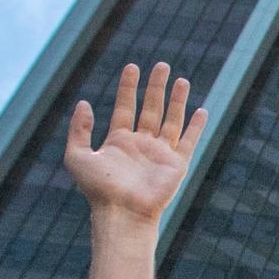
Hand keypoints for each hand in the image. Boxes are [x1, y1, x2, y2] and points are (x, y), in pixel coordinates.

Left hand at [65, 62, 207, 224]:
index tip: (132, 67)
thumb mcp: (77, 156)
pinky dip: (196, 126)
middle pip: (150, 108)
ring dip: (177, 100)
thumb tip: (84, 103)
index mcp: (119, 141)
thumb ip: (79, 129)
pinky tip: (202, 110)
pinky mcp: (176, 164)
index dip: (128, 87)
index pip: (125, 107)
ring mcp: (160, 154)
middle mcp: (141, 145)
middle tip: (161, 65)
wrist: (123, 212)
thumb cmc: (98, 190)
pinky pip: (189, 141)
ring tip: (181, 79)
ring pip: (171, 119)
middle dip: (155, 86)